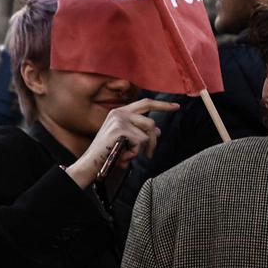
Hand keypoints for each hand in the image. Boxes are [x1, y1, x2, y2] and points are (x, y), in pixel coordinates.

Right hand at [66, 98, 180, 187]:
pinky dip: (135, 153)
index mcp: (119, 113)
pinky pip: (141, 142)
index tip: (176, 106)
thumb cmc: (107, 154)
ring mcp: (120, 120)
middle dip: (154, 139)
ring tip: (129, 156)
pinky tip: (124, 156)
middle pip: (150, 122)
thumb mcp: (125, 141)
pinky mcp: (121, 130)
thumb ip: (140, 132)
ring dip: (143, 149)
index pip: (145, 103)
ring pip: (147, 134)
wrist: (90, 163)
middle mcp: (119, 113)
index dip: (162, 105)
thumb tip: (159, 131)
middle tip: (151, 154)